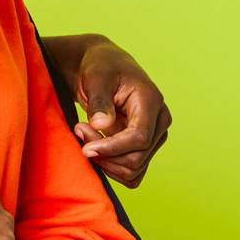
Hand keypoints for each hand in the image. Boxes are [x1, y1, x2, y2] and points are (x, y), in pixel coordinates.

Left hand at [70, 39, 171, 187]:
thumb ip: (99, 100)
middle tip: (79, 131)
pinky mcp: (144, 147)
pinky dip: (110, 167)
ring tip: (84, 136)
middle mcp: (159, 121)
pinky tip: (95, 147)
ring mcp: (154, 136)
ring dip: (105, 162)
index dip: (111, 148)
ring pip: (134, 170)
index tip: (85, 148)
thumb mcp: (96, 76)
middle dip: (104, 154)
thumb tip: (101, 125)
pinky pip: (131, 172)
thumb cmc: (101, 67)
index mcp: (152, 102)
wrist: (104, 68)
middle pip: (136, 158)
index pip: (139, 138)